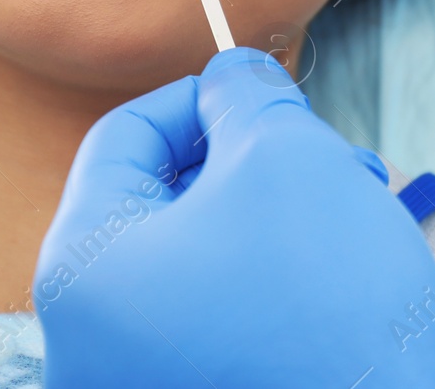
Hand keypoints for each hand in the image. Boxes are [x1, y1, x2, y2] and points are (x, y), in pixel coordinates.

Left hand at [36, 47, 434, 388]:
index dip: (202, 97)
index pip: (124, 138)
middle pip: (160, 200)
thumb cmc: (327, 302)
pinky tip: (339, 268)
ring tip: (352, 207)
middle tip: (328, 154)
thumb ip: (246, 95)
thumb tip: (231, 77)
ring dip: (273, 214)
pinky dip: (273, 277)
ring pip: (199, 258)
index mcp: (83, 269)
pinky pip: (218, 316)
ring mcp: (137, 383)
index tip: (269, 96)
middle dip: (250, 160)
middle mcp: (87, 339)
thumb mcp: (287, 156)